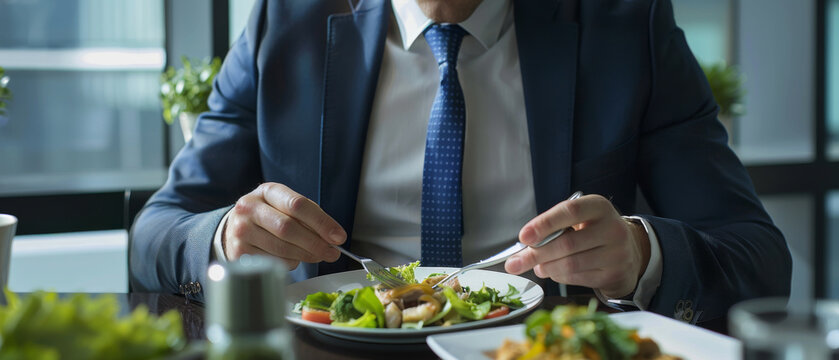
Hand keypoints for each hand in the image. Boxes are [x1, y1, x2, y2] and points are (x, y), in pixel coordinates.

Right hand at [223, 182, 345, 269]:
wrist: (237, 227)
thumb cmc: (271, 216)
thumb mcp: (287, 206)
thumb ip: (309, 217)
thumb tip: (332, 237)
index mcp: (267, 191)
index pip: (298, 204)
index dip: (322, 222)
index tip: (338, 236)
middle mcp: (249, 208)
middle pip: (289, 228)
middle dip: (316, 243)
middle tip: (332, 253)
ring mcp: (241, 230)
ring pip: (282, 248)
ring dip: (305, 255)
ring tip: (317, 256)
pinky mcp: (239, 252)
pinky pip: (272, 261)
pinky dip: (289, 263)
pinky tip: (293, 258)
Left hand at [504, 194, 649, 297]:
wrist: (629, 251)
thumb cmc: (593, 232)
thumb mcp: (579, 220)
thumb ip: (555, 228)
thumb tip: (524, 247)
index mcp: (599, 207)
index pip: (570, 211)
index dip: (544, 224)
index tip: (523, 237)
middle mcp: (612, 228)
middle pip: (566, 243)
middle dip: (535, 254)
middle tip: (514, 263)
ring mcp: (616, 253)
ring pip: (570, 264)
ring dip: (546, 268)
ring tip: (537, 266)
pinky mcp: (614, 274)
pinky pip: (577, 278)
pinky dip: (559, 276)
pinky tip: (554, 271)